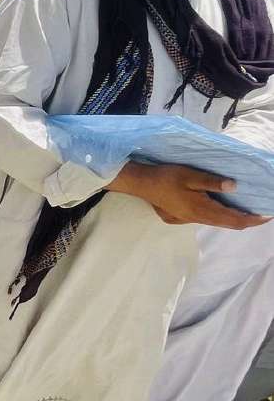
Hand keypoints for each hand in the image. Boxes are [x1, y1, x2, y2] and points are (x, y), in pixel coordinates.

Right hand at [109, 162, 270, 229]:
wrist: (140, 184)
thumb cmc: (165, 177)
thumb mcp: (190, 175)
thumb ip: (212, 182)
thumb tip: (235, 186)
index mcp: (201, 210)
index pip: (234, 220)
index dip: (252, 220)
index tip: (267, 215)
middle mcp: (196, 218)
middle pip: (227, 224)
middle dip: (246, 220)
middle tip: (260, 213)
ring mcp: (187, 219)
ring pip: (216, 222)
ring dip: (232, 218)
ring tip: (244, 209)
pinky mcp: (180, 217)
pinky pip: (205, 220)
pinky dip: (218, 216)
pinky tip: (217, 207)